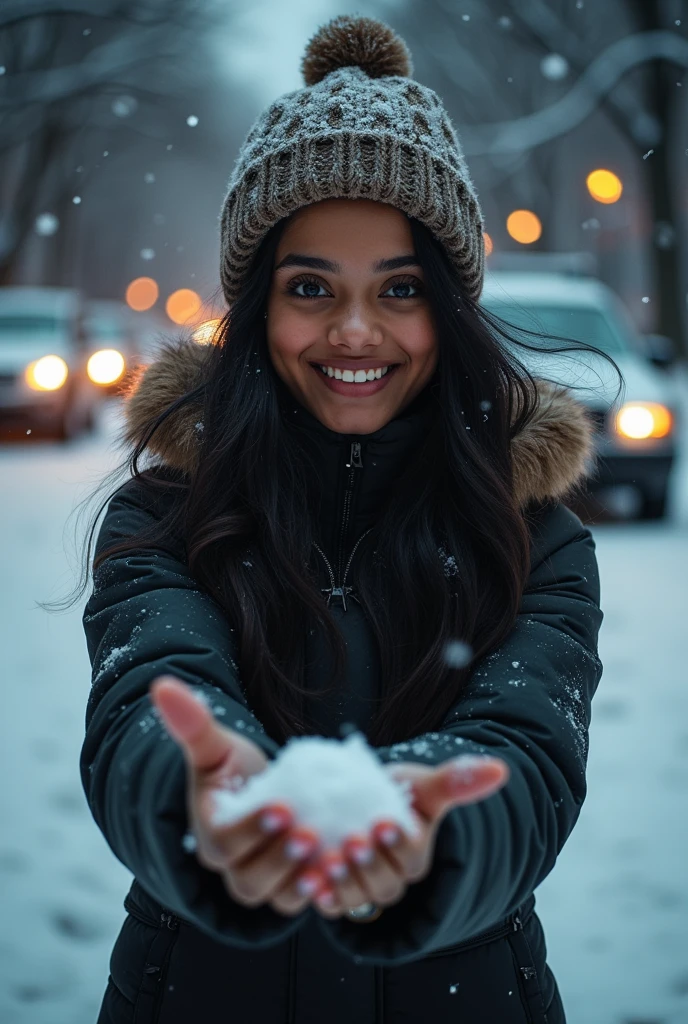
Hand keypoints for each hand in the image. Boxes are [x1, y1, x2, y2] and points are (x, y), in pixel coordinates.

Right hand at [150, 676, 328, 915]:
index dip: (252, 827)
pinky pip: (306, 900)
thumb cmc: (232, 770)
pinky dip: (325, 890)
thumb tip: (162, 685)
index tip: (282, 805)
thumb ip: (193, 724)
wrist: (258, 792)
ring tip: (334, 854)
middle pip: (250, 880)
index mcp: (210, 836)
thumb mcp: (216, 747)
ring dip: (305, 880)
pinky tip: (346, 868)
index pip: (225, 842)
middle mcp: (233, 868)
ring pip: (279, 897)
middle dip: (281, 859)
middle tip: (311, 832)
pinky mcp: (291, 888)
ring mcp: (264, 883)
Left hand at [308, 754, 509, 918]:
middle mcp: (392, 880)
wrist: (358, 807)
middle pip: (385, 882)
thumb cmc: (398, 796)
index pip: (412, 856)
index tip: (385, 821)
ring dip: (343, 882)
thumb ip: (457, 780)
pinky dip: (320, 896)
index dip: (399, 841)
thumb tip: (501, 769)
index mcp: (415, 856)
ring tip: (326, 860)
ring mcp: (363, 890)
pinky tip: (308, 881)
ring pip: (359, 897)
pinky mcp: (337, 896)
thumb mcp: (424, 786)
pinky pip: (331, 905)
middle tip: (353, 840)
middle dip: (369, 862)